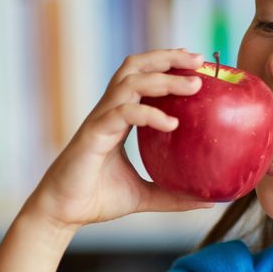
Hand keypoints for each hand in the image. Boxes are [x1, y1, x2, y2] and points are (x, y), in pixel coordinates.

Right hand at [23, 49, 214, 229]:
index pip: (143, 77)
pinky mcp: (93, 135)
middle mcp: (109, 112)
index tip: (196, 62)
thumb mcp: (145, 196)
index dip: (167, 65)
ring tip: (194, 85)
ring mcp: (100, 120)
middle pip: (136, 67)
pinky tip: (172, 123)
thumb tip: (209, 201)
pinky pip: (122, 113)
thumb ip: (175, 195)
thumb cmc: (98, 199)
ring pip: (130, 83)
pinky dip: (148, 113)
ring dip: (163, 79)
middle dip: (167, 58)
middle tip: (199, 60)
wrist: (63, 213)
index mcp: (120, 118)